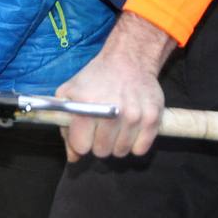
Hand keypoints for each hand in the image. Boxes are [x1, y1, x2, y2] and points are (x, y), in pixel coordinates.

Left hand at [55, 13, 174, 160]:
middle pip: (102, 151)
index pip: (82, 146)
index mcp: (87, 106)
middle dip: (99, 142)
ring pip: (121, 152)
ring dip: (117, 142)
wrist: (129, 60)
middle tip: (102, 126)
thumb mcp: (71, 93)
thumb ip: (65, 126)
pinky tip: (130, 128)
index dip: (82, 140)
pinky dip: (135, 143)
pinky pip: (140, 150)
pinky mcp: (152, 119)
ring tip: (116, 125)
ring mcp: (134, 117)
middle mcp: (112, 113)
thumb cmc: (96, 78)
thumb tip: (73, 157)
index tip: (86, 131)